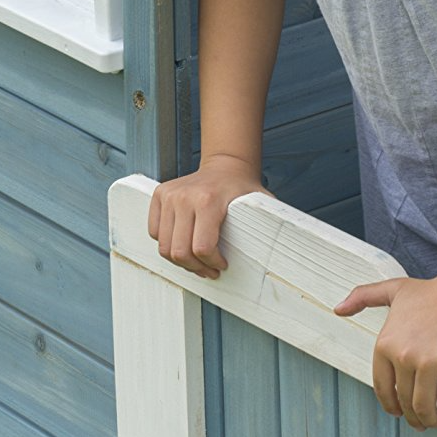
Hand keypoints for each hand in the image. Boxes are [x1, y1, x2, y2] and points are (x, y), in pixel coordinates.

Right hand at [148, 155, 260, 280]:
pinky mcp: (159, 195)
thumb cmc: (242, 190)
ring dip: (181, 260)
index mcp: (208, 200)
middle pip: (179, 251)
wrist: (226, 165)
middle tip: (209, 270)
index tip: (222, 265)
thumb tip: (281, 253)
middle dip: (196, 267)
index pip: (201, 248)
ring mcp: (169, 195)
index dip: (212, 264)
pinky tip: (184, 245)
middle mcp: (184, 197)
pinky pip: (155, 233)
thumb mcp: (259, 206)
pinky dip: (168, 244)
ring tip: (197, 262)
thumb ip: (268, 227)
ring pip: (165, 246)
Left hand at [332, 267, 436, 429]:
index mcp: (385, 343)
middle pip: (404, 400)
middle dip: (413, 417)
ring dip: (430, 419)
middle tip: (422, 423)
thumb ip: (364, 296)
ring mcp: (429, 359)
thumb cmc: (433, 291)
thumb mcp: (394, 290)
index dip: (390, 405)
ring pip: (425, 405)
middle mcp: (403, 354)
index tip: (399, 413)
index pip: (382, 387)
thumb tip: (338, 309)